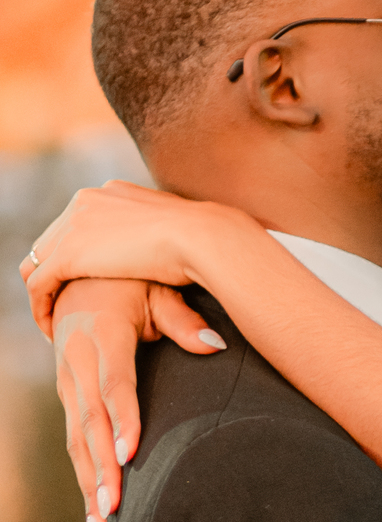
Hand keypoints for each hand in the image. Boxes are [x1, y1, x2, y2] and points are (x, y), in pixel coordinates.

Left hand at [21, 179, 252, 336]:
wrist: (201, 237)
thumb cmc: (202, 237)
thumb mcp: (175, 226)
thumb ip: (158, 230)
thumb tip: (169, 239)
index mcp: (110, 192)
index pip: (77, 223)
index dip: (76, 254)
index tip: (85, 282)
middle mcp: (86, 201)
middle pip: (52, 240)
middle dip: (54, 272)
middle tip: (63, 303)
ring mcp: (74, 225)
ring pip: (40, 261)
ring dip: (44, 292)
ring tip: (55, 320)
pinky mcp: (69, 253)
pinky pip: (39, 284)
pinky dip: (41, 308)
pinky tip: (52, 329)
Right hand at [53, 277, 226, 521]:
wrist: (75, 273)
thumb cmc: (130, 281)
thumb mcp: (157, 289)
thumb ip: (183, 319)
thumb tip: (215, 345)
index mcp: (100, 334)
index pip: (113, 385)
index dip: (122, 419)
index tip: (131, 454)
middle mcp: (76, 362)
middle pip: (89, 423)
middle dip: (101, 470)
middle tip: (114, 510)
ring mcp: (67, 382)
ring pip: (76, 441)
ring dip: (89, 485)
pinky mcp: (67, 396)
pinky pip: (74, 442)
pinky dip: (84, 478)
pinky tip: (96, 514)